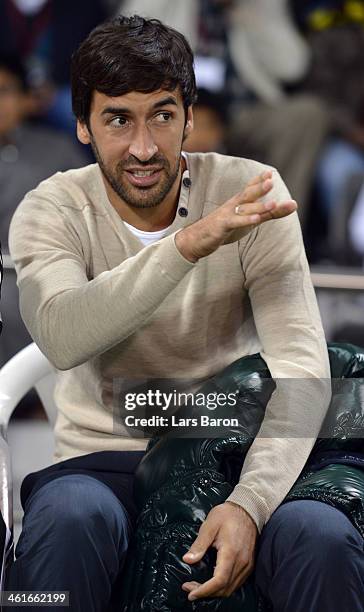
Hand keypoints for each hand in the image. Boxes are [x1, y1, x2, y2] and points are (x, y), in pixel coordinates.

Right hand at [175, 170, 296, 261]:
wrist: (195, 239)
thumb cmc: (224, 227)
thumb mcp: (250, 220)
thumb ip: (271, 213)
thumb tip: (294, 204)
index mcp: (238, 202)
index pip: (249, 188)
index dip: (258, 180)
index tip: (270, 173)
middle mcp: (233, 205)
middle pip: (247, 194)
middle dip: (259, 188)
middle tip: (270, 181)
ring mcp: (226, 215)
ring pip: (244, 209)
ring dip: (258, 206)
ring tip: (273, 203)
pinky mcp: (222, 227)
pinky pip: (235, 222)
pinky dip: (245, 220)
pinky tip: (256, 220)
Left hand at [181, 501, 257, 600]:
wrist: (248, 509)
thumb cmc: (227, 515)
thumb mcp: (210, 525)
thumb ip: (199, 544)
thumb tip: (187, 560)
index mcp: (231, 552)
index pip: (219, 581)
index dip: (204, 591)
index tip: (190, 592)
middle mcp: (242, 562)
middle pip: (224, 589)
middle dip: (205, 593)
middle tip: (189, 588)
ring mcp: (247, 565)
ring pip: (231, 588)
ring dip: (214, 592)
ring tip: (198, 587)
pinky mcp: (249, 564)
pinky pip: (236, 582)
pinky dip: (223, 587)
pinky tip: (212, 582)